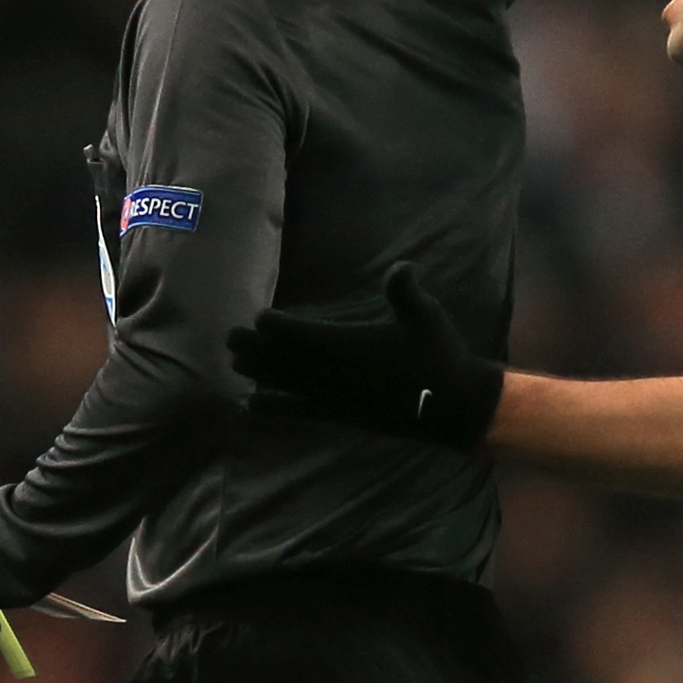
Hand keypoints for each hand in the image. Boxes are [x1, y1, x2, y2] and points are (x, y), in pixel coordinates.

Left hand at [228, 264, 502, 449]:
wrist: (451, 406)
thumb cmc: (438, 355)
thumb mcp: (425, 316)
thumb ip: (406, 291)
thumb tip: (402, 266)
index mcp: (355, 346)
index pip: (307, 335)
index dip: (280, 327)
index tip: (259, 318)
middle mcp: (339, 374)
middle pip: (289, 359)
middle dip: (258, 348)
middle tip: (231, 338)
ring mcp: (337, 397)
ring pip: (289, 384)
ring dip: (260, 373)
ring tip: (234, 363)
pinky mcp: (340, 416)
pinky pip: (300, 412)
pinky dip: (275, 408)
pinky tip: (251, 405)